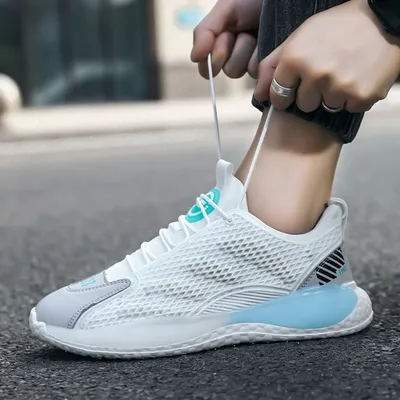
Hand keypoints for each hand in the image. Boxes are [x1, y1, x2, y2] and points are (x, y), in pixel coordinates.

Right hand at [191, 0, 261, 78]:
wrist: (283, 1)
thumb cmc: (252, 0)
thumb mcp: (225, 9)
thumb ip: (205, 31)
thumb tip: (194, 58)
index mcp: (221, 44)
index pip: (207, 68)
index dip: (213, 59)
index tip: (224, 38)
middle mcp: (235, 56)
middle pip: (228, 70)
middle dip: (235, 50)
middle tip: (244, 32)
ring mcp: (252, 63)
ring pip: (243, 72)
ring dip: (248, 50)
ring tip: (257, 34)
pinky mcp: (267, 67)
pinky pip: (257, 71)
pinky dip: (261, 54)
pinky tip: (267, 40)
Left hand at [254, 0, 399, 112]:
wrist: (383, 18)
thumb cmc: (336, 27)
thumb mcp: (298, 37)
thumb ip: (272, 65)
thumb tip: (258, 95)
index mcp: (295, 59)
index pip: (278, 96)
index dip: (285, 94)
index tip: (292, 91)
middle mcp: (315, 75)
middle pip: (304, 105)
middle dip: (312, 93)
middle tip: (326, 73)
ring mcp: (339, 87)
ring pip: (327, 107)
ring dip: (334, 95)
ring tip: (345, 72)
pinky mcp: (362, 96)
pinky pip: (350, 108)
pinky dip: (354, 97)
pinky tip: (359, 77)